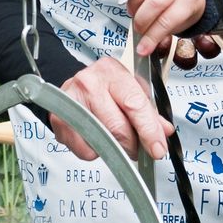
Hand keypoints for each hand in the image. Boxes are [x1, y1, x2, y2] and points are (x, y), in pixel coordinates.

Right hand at [51, 56, 173, 161]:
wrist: (76, 85)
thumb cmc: (105, 87)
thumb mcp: (130, 90)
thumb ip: (149, 111)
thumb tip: (164, 131)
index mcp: (112, 71)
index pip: (134, 104)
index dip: (148, 130)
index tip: (157, 148)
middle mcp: (89, 82)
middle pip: (118, 126)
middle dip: (132, 145)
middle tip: (137, 149)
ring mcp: (72, 100)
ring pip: (102, 139)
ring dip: (114, 149)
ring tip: (116, 141)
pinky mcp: (59, 119)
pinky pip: (84, 149)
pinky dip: (94, 151)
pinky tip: (96, 138)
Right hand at [124, 0, 205, 56]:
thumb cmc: (182, 4)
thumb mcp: (181, 21)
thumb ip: (163, 31)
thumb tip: (144, 46)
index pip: (168, 19)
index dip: (153, 36)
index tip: (143, 48)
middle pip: (156, 2)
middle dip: (142, 20)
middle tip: (138, 28)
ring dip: (134, 2)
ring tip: (134, 10)